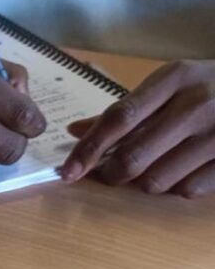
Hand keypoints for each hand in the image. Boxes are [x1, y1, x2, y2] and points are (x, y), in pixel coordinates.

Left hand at [61, 60, 214, 197]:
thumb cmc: (211, 87)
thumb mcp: (172, 85)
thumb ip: (125, 110)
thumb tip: (75, 131)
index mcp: (175, 78)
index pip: (119, 118)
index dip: (89, 149)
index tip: (67, 171)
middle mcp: (198, 103)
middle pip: (133, 157)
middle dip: (112, 174)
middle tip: (110, 174)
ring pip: (157, 180)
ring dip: (145, 183)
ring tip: (155, 167)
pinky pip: (188, 190)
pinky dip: (178, 187)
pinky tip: (185, 170)